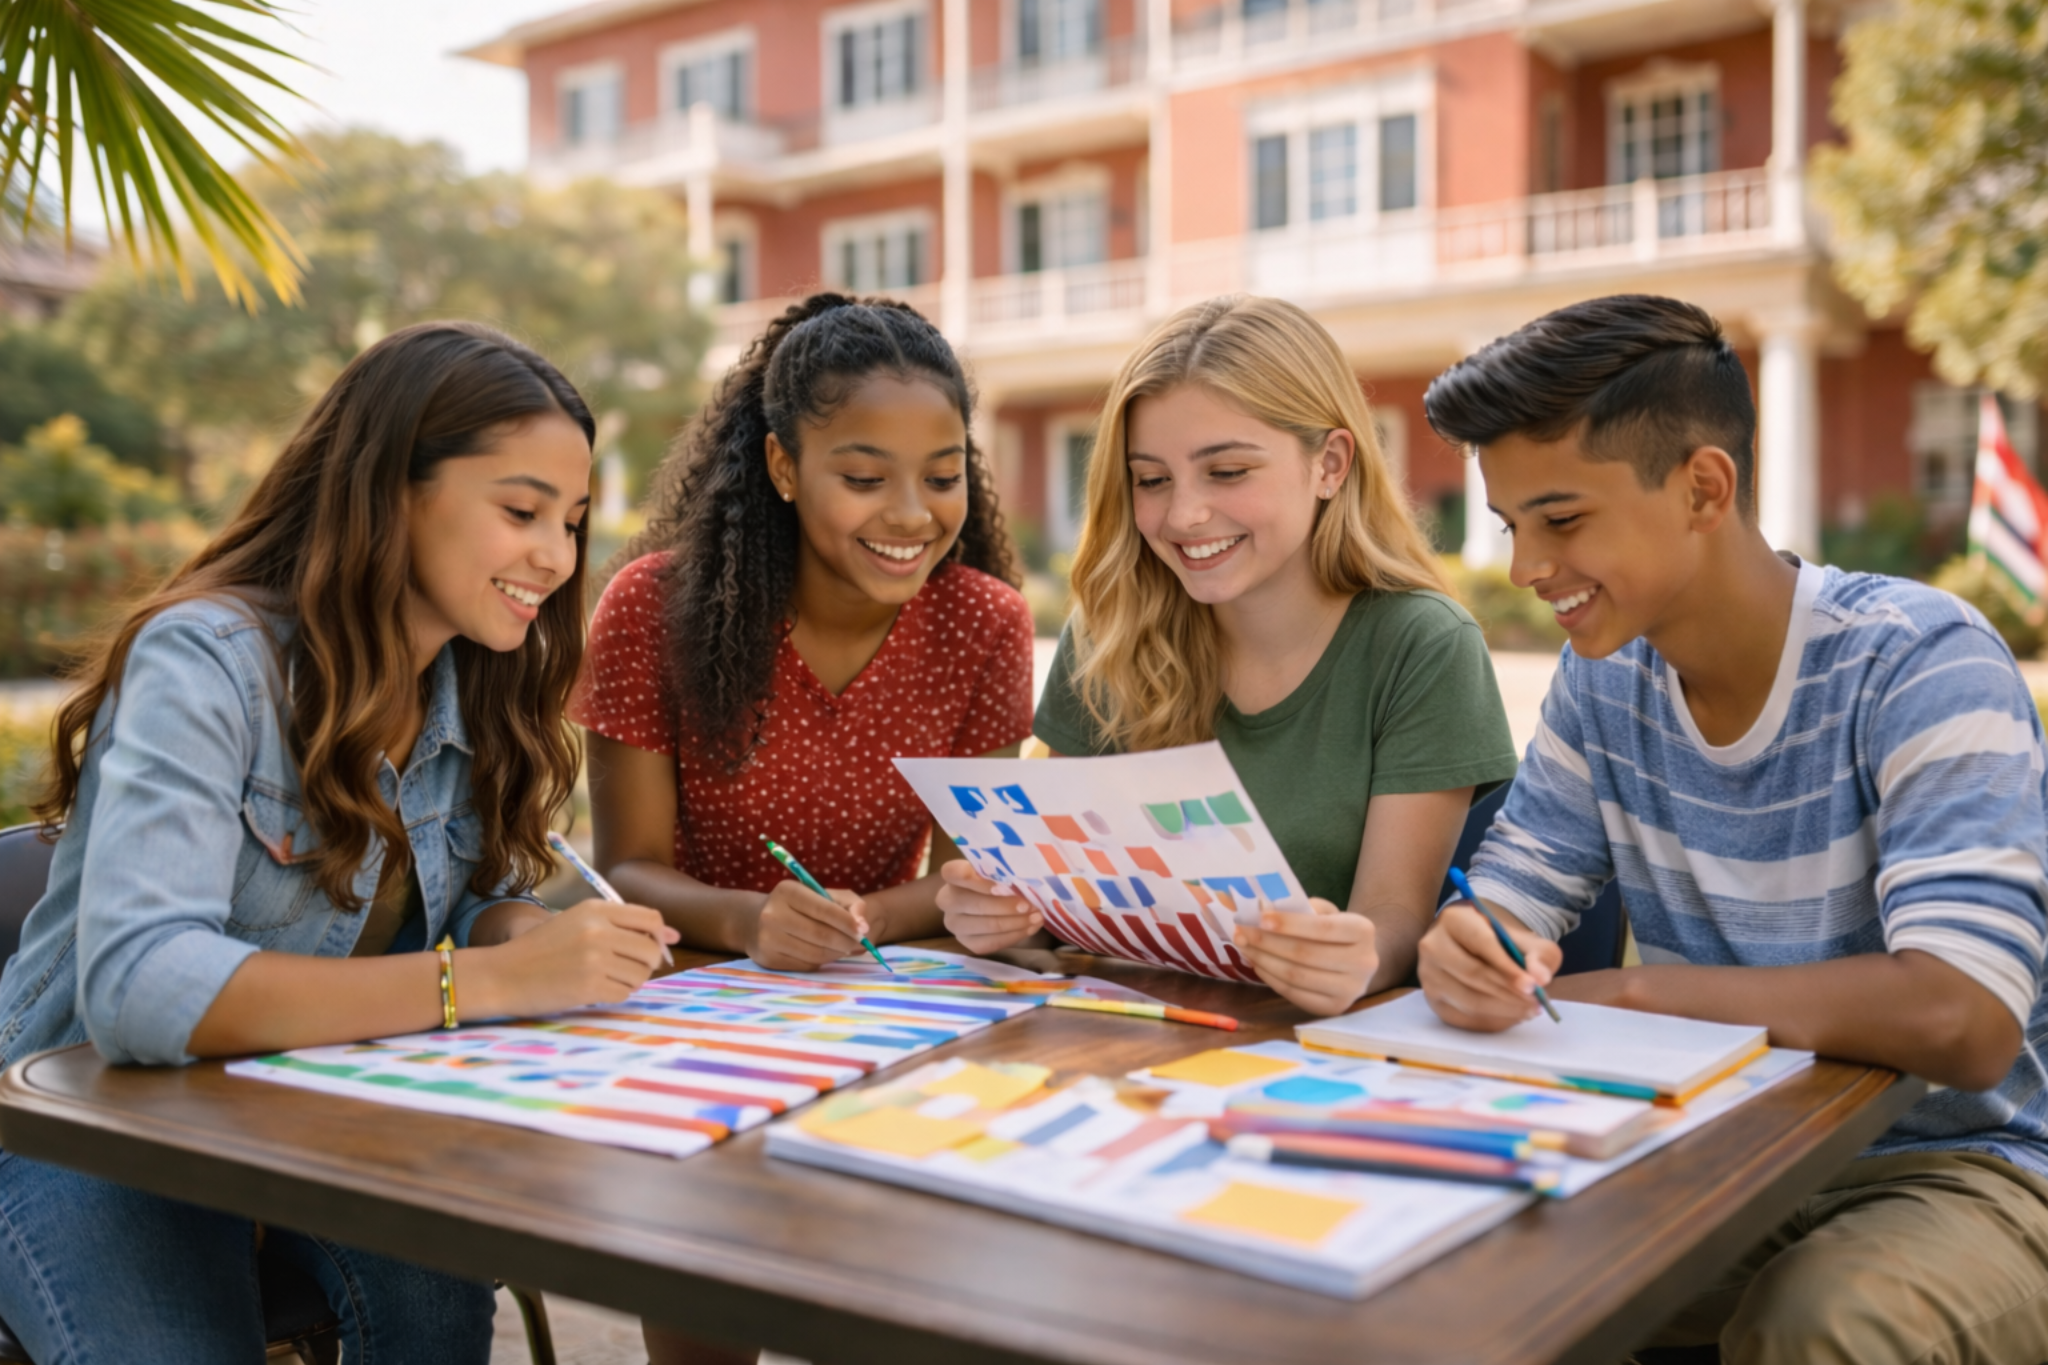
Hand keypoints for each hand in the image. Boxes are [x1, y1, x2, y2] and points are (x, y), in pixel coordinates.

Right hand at [465, 898, 677, 1017]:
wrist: (500, 975)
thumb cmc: (540, 950)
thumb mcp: (578, 923)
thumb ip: (624, 926)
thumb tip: (674, 936)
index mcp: (596, 909)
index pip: (651, 918)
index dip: (657, 936)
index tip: (650, 949)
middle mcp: (599, 930)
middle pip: (651, 949)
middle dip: (645, 964)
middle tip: (623, 969)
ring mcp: (595, 958)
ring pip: (640, 975)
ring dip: (628, 981)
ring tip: (603, 979)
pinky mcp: (589, 986)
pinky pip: (623, 994)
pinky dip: (613, 996)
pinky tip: (592, 991)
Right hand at [747, 879, 870, 970]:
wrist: (755, 922)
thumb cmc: (798, 906)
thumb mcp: (821, 894)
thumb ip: (848, 902)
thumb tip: (863, 925)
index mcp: (787, 891)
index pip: (823, 909)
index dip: (847, 922)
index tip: (864, 930)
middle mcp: (773, 915)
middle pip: (821, 934)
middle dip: (846, 941)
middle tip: (861, 944)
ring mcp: (768, 939)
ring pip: (815, 953)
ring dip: (837, 953)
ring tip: (845, 948)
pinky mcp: (768, 960)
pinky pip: (806, 964)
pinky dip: (822, 961)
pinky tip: (825, 953)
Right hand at [937, 859, 1040, 954]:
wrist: (994, 904)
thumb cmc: (998, 880)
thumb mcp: (999, 871)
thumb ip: (1005, 872)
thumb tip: (1027, 878)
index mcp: (952, 875)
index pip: (954, 873)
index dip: (977, 879)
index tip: (1004, 884)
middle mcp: (947, 900)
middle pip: (974, 904)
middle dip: (1006, 905)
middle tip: (1030, 905)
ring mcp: (954, 924)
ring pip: (986, 925)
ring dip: (1015, 922)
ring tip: (1036, 917)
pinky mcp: (966, 943)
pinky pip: (991, 943)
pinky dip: (1014, 936)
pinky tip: (1029, 928)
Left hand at [1233, 897, 1376, 1015]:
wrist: (1357, 961)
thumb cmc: (1335, 931)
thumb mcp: (1327, 912)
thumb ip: (1303, 909)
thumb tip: (1265, 910)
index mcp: (1364, 931)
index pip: (1323, 928)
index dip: (1290, 924)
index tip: (1261, 918)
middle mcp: (1363, 963)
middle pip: (1305, 954)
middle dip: (1267, 942)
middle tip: (1241, 932)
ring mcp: (1350, 990)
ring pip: (1296, 976)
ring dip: (1263, 960)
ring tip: (1244, 947)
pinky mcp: (1335, 1008)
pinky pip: (1294, 994)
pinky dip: (1271, 978)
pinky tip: (1257, 964)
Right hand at [1416, 900, 1561, 1030]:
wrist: (1477, 948)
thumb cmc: (1502, 942)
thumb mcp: (1527, 941)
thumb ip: (1539, 955)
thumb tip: (1541, 978)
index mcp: (1454, 919)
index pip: (1480, 943)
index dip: (1506, 967)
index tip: (1532, 986)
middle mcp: (1433, 945)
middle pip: (1472, 974)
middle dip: (1508, 993)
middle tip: (1536, 1004)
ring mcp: (1428, 975)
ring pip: (1468, 1000)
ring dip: (1504, 1010)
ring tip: (1529, 1010)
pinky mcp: (1433, 1000)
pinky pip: (1463, 1019)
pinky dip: (1492, 1022)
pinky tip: (1511, 1016)